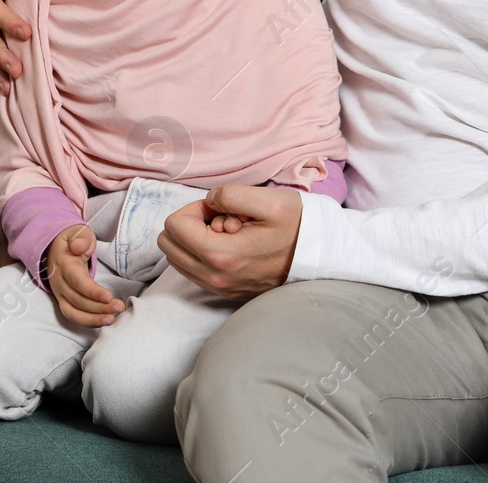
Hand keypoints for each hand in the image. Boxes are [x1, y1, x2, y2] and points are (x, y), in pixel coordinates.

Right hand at [45, 225, 123, 326]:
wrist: (55, 248)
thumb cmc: (72, 240)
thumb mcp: (77, 232)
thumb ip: (81, 238)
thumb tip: (78, 247)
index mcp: (63, 265)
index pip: (77, 281)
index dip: (92, 291)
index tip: (108, 296)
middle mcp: (59, 282)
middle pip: (77, 300)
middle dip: (99, 307)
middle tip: (119, 307)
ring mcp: (60, 294)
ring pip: (73, 312)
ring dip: (93, 319)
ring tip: (113, 319)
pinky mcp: (64, 301)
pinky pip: (74, 316)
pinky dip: (89, 321)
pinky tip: (105, 321)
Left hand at [157, 184, 301, 300]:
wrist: (318, 255)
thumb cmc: (296, 225)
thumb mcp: (268, 199)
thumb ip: (229, 194)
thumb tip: (208, 202)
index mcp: (220, 254)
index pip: (174, 225)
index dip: (195, 208)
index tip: (221, 209)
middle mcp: (214, 277)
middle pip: (169, 244)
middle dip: (190, 224)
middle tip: (222, 218)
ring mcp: (218, 288)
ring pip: (177, 258)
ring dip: (195, 240)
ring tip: (228, 232)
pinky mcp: (224, 292)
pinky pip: (192, 271)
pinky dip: (202, 254)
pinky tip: (230, 245)